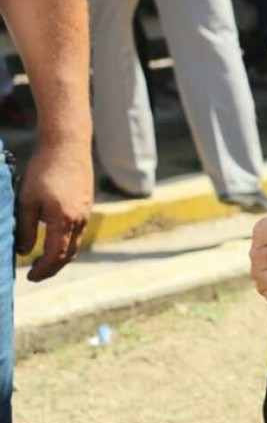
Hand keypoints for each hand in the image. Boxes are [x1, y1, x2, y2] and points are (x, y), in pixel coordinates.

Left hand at [15, 143, 93, 281]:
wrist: (67, 145)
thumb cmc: (43, 171)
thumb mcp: (27, 201)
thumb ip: (25, 228)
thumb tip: (23, 251)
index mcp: (64, 221)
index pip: (55, 256)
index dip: (43, 270)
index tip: (30, 277)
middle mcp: (80, 220)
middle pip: (69, 254)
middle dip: (53, 268)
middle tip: (35, 274)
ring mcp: (86, 212)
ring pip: (76, 243)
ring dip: (61, 256)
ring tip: (44, 259)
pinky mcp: (87, 203)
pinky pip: (78, 230)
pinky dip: (66, 241)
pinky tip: (54, 237)